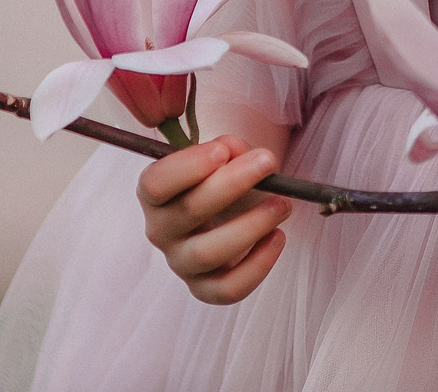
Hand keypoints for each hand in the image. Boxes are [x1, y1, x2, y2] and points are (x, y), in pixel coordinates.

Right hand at [138, 135, 296, 305]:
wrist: (234, 209)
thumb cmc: (224, 178)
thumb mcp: (226, 156)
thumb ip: (228, 149)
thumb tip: (234, 151)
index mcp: (155, 193)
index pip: (156, 183)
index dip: (188, 166)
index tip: (223, 150)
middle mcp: (161, 230)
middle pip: (188, 211)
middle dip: (232, 184)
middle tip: (267, 163)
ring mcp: (181, 262)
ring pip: (207, 253)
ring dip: (251, 225)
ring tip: (282, 204)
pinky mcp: (204, 288)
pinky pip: (227, 289)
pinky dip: (257, 265)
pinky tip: (278, 237)